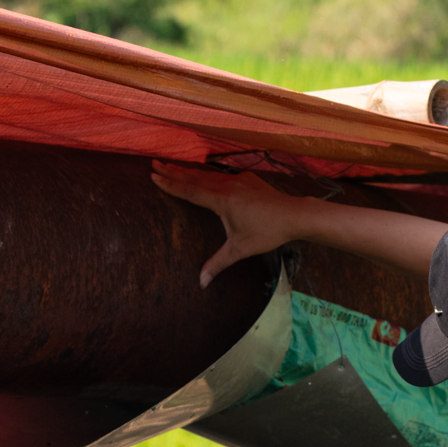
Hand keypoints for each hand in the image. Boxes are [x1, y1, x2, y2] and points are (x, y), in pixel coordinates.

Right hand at [150, 162, 306, 285]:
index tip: (153, 176)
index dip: (170, 184)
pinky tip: (204, 175)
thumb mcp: (240, 250)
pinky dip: (207, 174)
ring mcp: (238, 180)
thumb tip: (201, 283)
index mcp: (222, 200)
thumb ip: (218, 264)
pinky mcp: (247, 179)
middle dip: (173, 171)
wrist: (294, 215)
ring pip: (207, 174)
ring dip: (188, 171)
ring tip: (172, 166)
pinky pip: (221, 176)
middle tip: (154, 163)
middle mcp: (227, 186)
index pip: (189, 190)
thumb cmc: (267, 232)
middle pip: (194, 177)